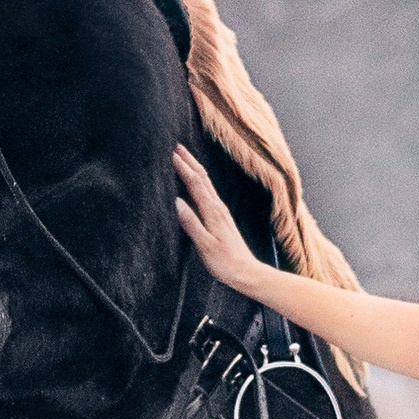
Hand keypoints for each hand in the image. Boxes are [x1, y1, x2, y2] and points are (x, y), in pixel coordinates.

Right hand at [173, 146, 278, 300]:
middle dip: (190, 161)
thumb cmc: (224, 262)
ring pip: (206, 184)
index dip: (183, 168)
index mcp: (212, 212)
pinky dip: (199, 182)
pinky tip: (196, 184)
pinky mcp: (222, 217)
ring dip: (195, 169)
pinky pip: (208, 192)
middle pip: (202, 178)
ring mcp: (221, 211)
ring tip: (184, 159)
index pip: (195, 184)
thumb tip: (176, 202)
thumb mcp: (204, 245)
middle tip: (177, 147)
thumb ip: (191, 223)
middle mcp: (218, 207)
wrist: (246, 272)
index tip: (172, 154)